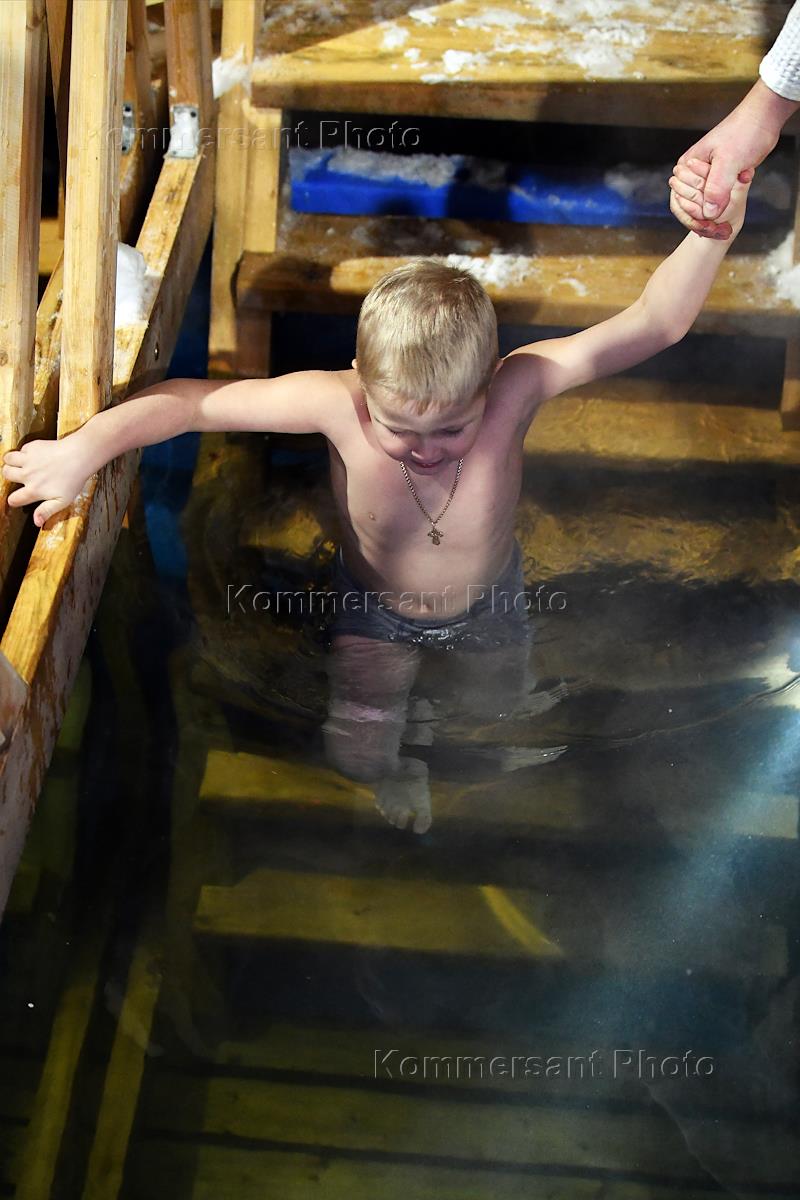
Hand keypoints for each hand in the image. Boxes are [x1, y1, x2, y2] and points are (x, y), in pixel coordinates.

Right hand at [2, 436, 95, 526]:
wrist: (79, 456)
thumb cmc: (73, 479)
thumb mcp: (63, 501)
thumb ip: (46, 511)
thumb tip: (36, 522)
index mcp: (34, 490)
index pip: (13, 499)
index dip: (14, 500)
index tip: (17, 498)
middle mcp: (27, 475)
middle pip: (6, 474)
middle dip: (10, 475)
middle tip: (19, 475)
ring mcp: (28, 460)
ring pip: (8, 459)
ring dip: (11, 462)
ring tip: (19, 464)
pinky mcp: (32, 447)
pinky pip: (21, 449)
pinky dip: (24, 452)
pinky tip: (34, 455)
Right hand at [670, 79, 792, 237]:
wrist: (762, 120)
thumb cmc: (744, 132)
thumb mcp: (730, 161)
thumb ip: (717, 188)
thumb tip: (709, 214)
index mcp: (686, 166)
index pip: (680, 201)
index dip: (694, 216)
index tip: (711, 224)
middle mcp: (692, 173)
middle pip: (688, 207)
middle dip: (704, 221)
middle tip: (721, 230)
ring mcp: (705, 177)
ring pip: (701, 207)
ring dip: (713, 219)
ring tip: (725, 229)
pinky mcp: (718, 179)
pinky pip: (714, 202)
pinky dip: (720, 213)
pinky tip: (727, 222)